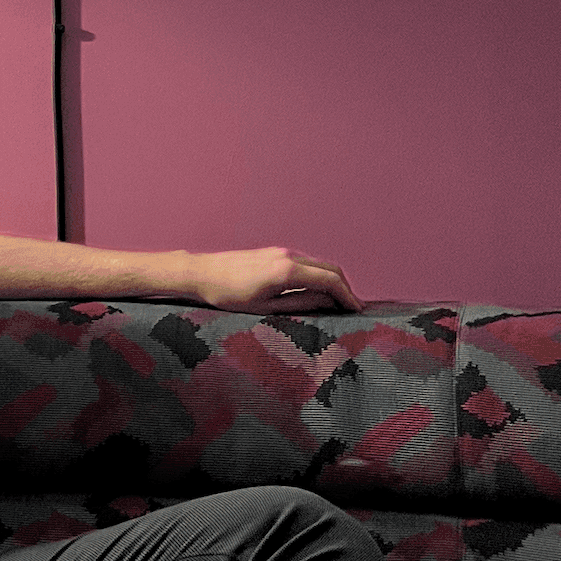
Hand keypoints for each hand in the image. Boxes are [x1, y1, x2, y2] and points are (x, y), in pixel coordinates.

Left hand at [190, 246, 361, 313]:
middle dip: (345, 287)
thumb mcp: (266, 308)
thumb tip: (327, 303)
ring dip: (332, 280)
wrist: (202, 273)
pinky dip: (318, 275)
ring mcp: (281, 251)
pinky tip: (317, 290)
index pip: (331, 279)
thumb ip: (299, 304)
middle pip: (330, 268)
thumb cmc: (229, 296)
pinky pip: (306, 262)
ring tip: (337, 302)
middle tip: (352, 307)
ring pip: (318, 263)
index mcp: (288, 270)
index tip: (358, 310)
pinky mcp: (274, 252)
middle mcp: (288, 255)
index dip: (348, 295)